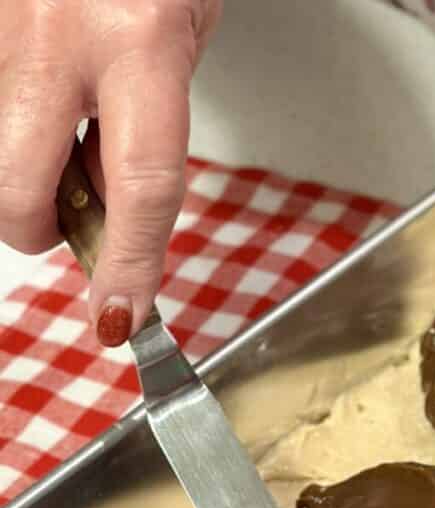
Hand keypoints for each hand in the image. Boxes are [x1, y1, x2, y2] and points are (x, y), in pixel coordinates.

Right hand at [0, 0, 221, 344]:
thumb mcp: (183, 35)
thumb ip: (147, 124)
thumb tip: (111, 204)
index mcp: (139, 42)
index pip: (141, 190)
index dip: (131, 266)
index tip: (120, 317)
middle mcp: (55, 34)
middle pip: (19, 187)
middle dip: (37, 231)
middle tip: (63, 229)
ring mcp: (0, 24)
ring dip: (24, 164)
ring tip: (64, 128)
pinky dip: (9, 120)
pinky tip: (40, 101)